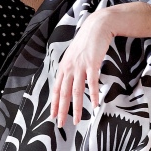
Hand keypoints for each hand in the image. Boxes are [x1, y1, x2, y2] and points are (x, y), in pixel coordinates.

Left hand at [49, 9, 113, 127]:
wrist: (97, 26)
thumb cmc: (87, 42)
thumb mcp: (74, 55)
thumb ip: (71, 68)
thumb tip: (69, 82)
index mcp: (63, 67)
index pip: (56, 89)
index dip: (54, 104)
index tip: (52, 116)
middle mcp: (69, 67)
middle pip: (63, 93)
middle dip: (62, 110)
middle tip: (61, 124)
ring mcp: (80, 66)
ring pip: (76, 91)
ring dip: (77, 107)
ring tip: (78, 120)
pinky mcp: (92, 63)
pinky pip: (92, 82)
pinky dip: (94, 94)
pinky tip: (95, 104)